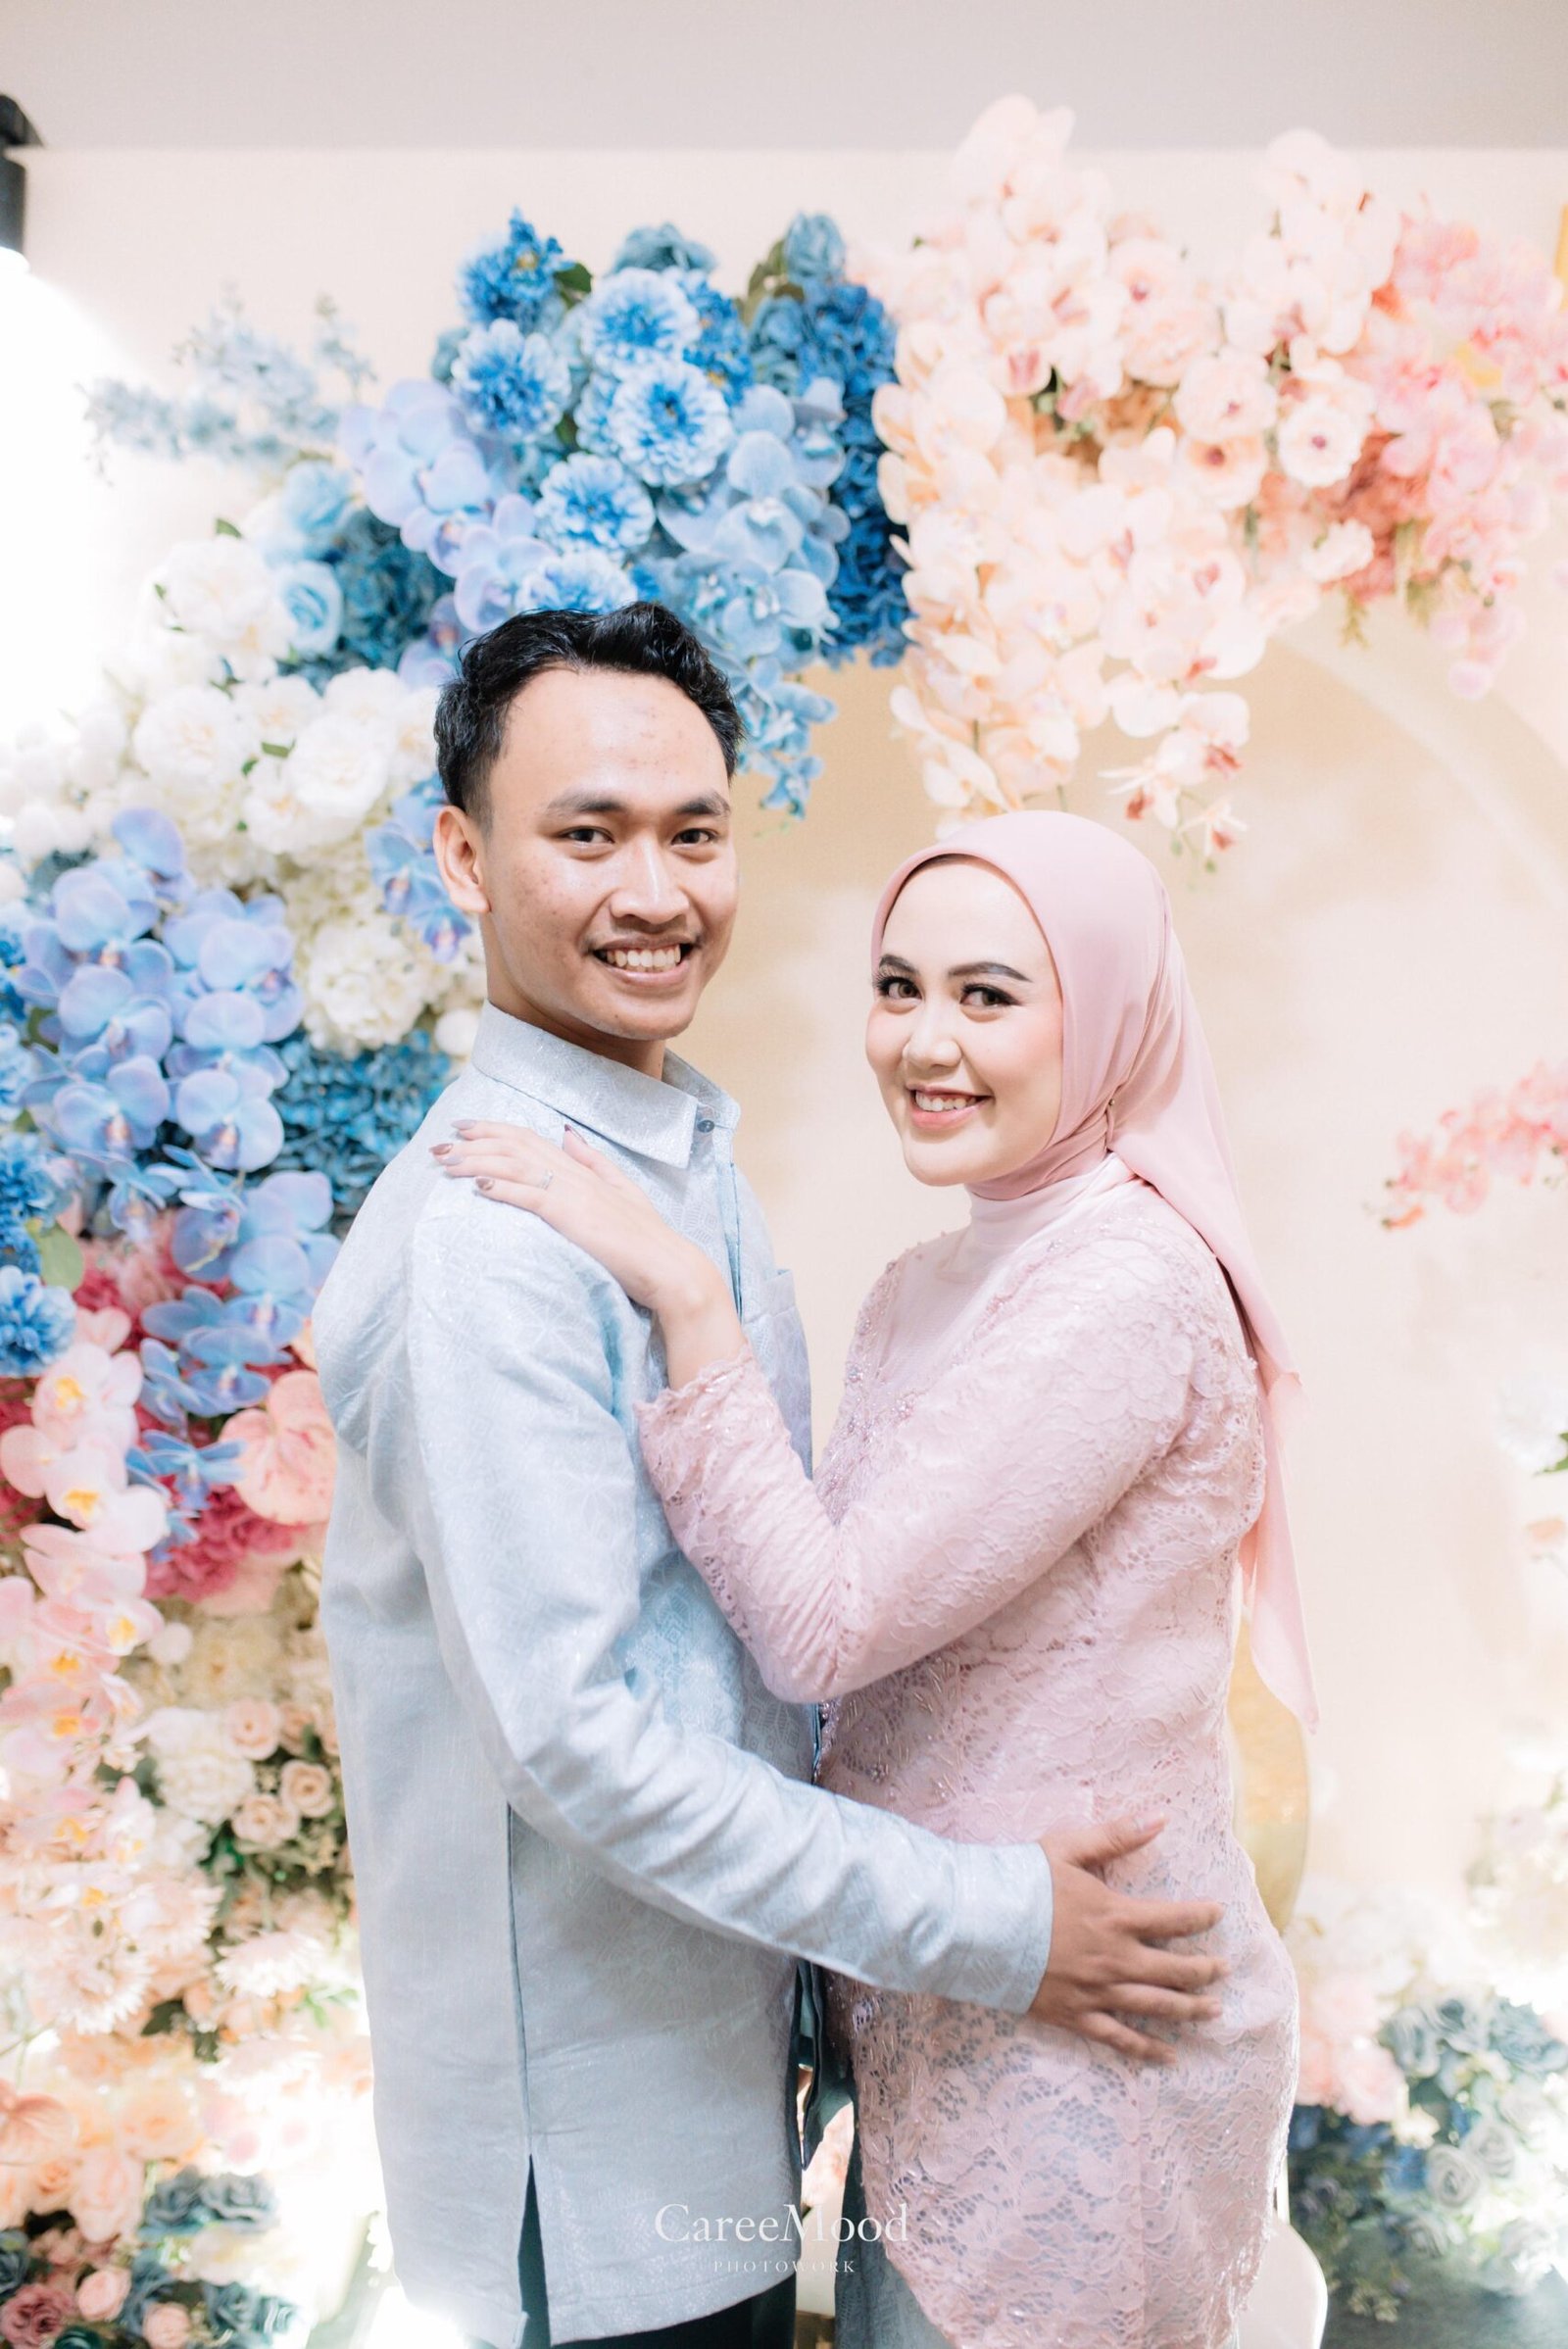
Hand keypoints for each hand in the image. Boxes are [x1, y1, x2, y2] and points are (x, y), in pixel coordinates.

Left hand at [434, 1123, 744, 1383]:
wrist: (670, 1267)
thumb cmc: (646, 1238)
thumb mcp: (621, 1189)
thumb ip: (593, 1160)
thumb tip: (567, 1132)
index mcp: (582, 1169)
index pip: (529, 1139)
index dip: (493, 1129)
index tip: (463, 1128)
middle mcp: (575, 1174)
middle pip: (515, 1146)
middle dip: (474, 1141)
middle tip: (440, 1143)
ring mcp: (574, 1193)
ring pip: (516, 1166)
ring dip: (477, 1162)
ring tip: (446, 1163)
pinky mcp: (573, 1216)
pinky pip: (531, 1196)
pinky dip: (503, 1188)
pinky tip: (478, 1187)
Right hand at [1028, 1815, 1227, 2064]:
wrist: (979, 1924)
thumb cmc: (1023, 1882)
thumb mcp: (1069, 1848)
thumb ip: (1117, 1835)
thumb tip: (1160, 1817)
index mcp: (1117, 1916)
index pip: (1175, 1919)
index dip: (1202, 1916)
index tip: (1218, 1913)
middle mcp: (1116, 1958)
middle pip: (1175, 1970)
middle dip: (1204, 1970)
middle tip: (1224, 1970)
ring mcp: (1098, 1991)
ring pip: (1156, 2007)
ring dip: (1190, 2010)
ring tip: (1213, 2011)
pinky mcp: (1076, 2015)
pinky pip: (1120, 2039)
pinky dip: (1147, 2051)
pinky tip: (1169, 2058)